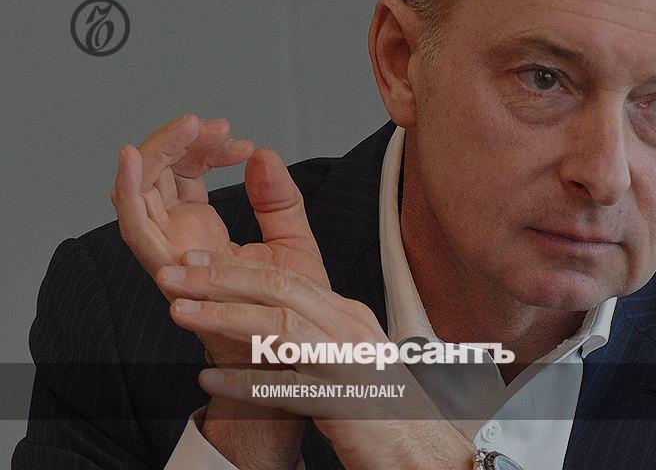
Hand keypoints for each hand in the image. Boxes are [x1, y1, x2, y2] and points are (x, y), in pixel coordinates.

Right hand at [110, 113, 328, 363]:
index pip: (187, 172)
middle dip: (179, 141)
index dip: (205, 148)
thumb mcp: (292, 240)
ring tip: (187, 127)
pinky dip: (126, 190)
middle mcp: (179, 238)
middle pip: (157, 175)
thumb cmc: (288, 308)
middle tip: (212, 124)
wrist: (293, 354)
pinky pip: (134, 227)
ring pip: (140, 191)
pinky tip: (131, 157)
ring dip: (156, 153)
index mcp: (202, 228)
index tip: (241, 142)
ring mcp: (169, 253)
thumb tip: (265, 153)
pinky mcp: (166, 270)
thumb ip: (279, 199)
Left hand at [158, 251, 476, 469]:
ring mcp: (348, 362)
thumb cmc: (381, 408)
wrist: (421, 451)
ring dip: (225, 316)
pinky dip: (244, 381)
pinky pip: (286, 387)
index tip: (195, 262)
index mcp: (348, 316)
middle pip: (279, 289)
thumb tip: (262, 323)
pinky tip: (210, 379)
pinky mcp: (343, 401)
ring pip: (280, 326)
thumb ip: (312, 335)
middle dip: (220, 278)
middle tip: (174, 275)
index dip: (236, 266)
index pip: (288, 276)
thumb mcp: (348, 356)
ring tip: (181, 312)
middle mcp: (350, 329)